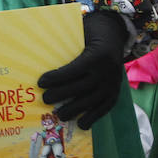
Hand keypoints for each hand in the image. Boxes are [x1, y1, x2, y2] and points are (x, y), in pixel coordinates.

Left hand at [38, 10, 129, 129]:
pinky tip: (81, 124)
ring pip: (92, 101)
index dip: (57, 78)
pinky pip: (104, 108)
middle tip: (45, 99)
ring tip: (59, 115)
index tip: (41, 83)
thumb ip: (66, 49)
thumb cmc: (89, 34)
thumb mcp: (78, 36)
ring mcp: (112, 84)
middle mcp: (106, 72)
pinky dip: (93, 117)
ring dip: (74, 110)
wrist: (114, 34)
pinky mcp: (116, 93)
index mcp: (97, 56)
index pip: (74, 70)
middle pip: (81, 88)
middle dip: (61, 95)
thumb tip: (42, 62)